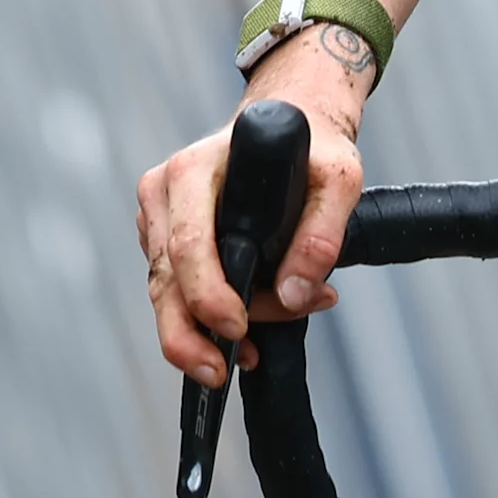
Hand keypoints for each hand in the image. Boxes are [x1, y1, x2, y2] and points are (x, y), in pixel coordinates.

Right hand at [135, 27, 368, 389]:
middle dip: (192, 335)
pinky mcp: (164, 241)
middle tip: (223, 372)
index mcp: (192, 171)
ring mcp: (158, 220)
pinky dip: (207, 317)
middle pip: (165, 281)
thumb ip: (323, 234)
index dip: (208, 295)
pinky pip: (176, 290)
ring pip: (168, 294)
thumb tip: (297, 293)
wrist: (289, 125)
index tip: (238, 328)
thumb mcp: (339, 178)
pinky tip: (246, 333)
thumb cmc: (311, 147)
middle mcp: (163, 195)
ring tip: (254, 352)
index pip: (187, 245)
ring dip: (206, 332)